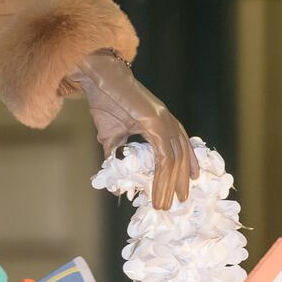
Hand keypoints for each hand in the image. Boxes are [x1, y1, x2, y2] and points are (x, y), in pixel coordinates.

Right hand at [73, 51, 197, 209]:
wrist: (98, 77)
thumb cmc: (105, 101)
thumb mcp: (112, 136)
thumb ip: (118, 158)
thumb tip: (117, 187)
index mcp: (162, 121)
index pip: (180, 149)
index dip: (183, 170)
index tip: (182, 190)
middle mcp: (168, 121)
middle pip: (182, 157)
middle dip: (179, 183)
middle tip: (175, 203)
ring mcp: (164, 120)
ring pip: (174, 160)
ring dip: (169, 185)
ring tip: (162, 203)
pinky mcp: (155, 122)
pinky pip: (164, 155)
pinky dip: (162, 175)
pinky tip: (158, 189)